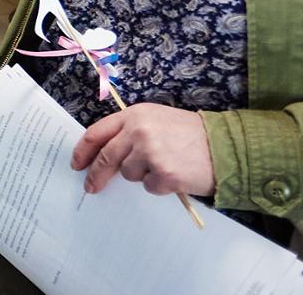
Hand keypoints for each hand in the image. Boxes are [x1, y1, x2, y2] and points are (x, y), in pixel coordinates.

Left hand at [71, 103, 214, 196]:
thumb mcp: (157, 120)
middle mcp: (139, 131)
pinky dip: (159, 185)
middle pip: (106, 157)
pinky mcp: (163, 174)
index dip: (83, 151)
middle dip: (96, 175)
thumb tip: (105, 154)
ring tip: (165, 164)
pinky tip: (175, 174)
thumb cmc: (192, 135)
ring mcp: (150, 153)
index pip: (97, 133)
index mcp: (135, 115)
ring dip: (142, 175)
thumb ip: (130, 132)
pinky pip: (149, 187)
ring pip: (129, 174)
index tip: (76, 163)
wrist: (226, 146)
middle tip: (91, 186)